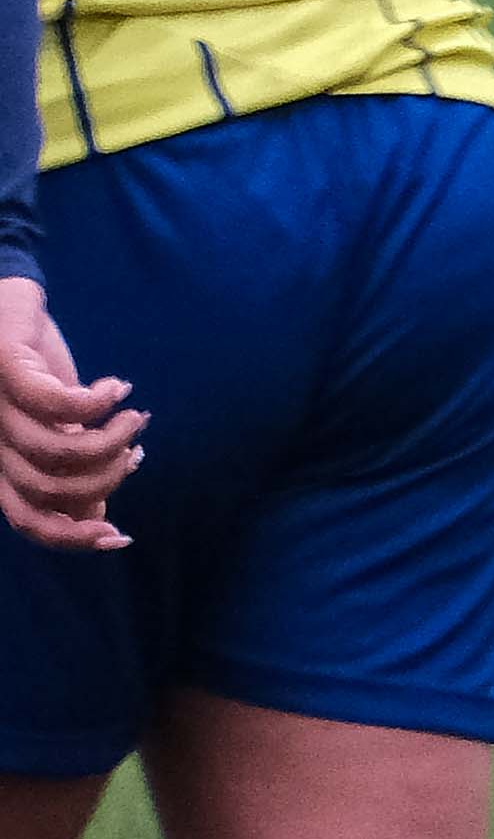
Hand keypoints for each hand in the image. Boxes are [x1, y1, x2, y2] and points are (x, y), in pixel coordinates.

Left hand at [0, 275, 140, 550]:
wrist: (3, 301)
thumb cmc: (28, 366)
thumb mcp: (51, 424)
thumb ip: (67, 467)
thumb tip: (96, 513)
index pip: (25, 519)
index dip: (71, 537)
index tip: (120, 535)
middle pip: (50, 488)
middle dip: (106, 478)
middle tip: (135, 451)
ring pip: (58, 451)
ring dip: (112, 440)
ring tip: (135, 418)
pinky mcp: (8, 369)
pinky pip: (62, 404)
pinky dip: (100, 402)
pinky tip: (118, 387)